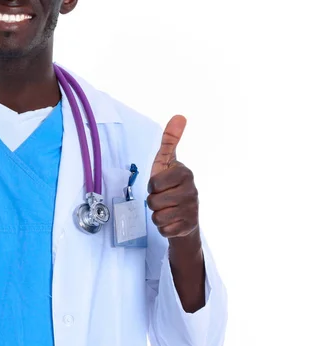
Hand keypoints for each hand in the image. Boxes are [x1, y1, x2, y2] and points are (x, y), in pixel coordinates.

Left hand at [146, 115, 198, 238]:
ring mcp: (192, 210)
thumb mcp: (166, 163)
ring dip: (157, 215)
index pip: (154, 183)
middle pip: (153, 201)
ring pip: (157, 216)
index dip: (152, 186)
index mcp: (186, 174)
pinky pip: (163, 229)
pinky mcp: (188, 227)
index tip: (161, 185)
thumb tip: (179, 116)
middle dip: (153, 202)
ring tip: (167, 210)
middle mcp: (192, 191)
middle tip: (163, 199)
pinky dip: (163, 227)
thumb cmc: (171, 186)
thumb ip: (169, 141)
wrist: (184, 216)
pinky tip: (172, 222)